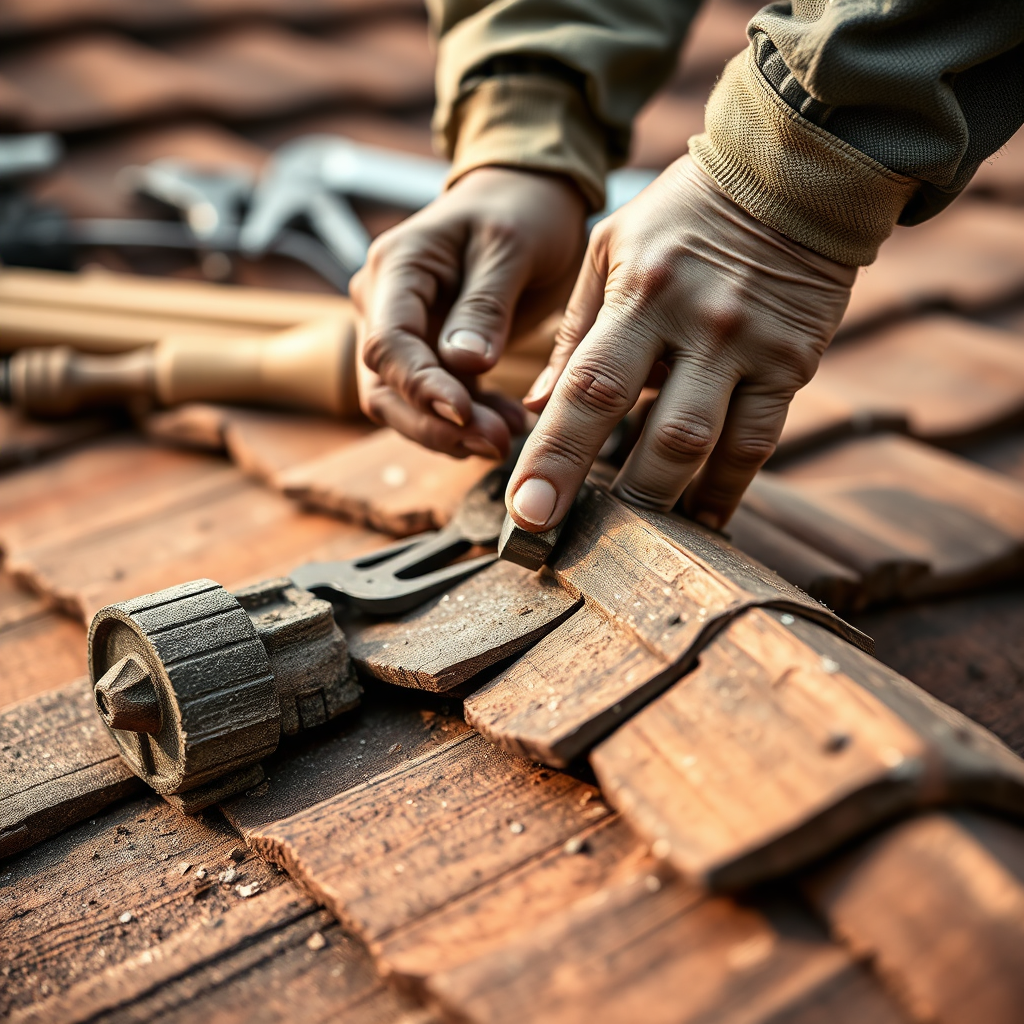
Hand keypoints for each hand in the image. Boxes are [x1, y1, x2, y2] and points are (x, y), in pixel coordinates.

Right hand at [350, 166, 587, 459]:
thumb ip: (485, 304)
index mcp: (397, 268)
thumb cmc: (519, 209)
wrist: (525, 198)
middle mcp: (385, 303)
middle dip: (436, 424)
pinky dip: (471, 420)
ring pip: (407, 405)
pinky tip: (508, 423)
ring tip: (507, 437)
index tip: (464, 413)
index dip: (420, 386)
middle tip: (495, 443)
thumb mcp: (512, 246)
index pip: (387, 343)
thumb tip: (465, 363)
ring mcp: (405, 332)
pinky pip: (439, 401)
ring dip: (454, 431)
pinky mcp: (430, 355)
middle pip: (386, 387)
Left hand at [506, 155, 856, 531]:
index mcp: (639, 293)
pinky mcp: (793, 365)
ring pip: (710, 447)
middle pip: (653, 432)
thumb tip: (538, 405)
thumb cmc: (683, 213)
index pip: (588, 389)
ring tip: (635, 544)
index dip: (556, 457)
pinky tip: (701, 523)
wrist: (794, 172)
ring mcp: (752, 348)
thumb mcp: (610, 249)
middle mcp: (697, 325)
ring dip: (670, 504)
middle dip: (611, 498)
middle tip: (575, 547)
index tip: (529, 514)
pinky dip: (727, 490)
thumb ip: (574, 331)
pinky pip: (760, 444)